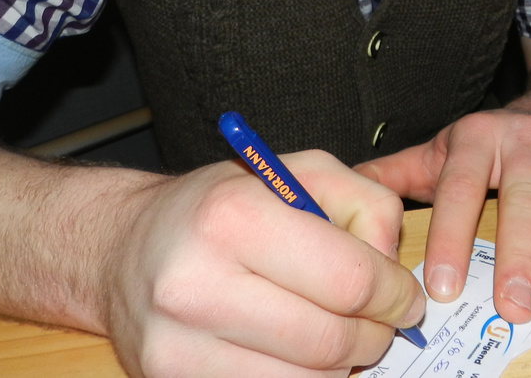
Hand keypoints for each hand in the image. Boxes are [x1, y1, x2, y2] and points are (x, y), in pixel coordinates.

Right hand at [104, 150, 426, 377]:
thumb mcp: (297, 172)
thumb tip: (393, 268)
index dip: (394, 294)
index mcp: (231, 217)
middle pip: (329, 342)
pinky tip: (299, 354)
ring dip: (341, 367)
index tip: (405, 298)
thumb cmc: (220, 207)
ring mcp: (176, 347)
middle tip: (381, 323)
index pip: (348, 279)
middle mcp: (195, 284)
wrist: (125, 248)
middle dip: (374, 336)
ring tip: (340, 335)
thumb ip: (364, 203)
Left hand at [356, 109, 530, 322]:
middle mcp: (521, 137)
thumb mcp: (440, 151)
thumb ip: (395, 176)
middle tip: (511, 307)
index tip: (445, 287)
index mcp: (474, 137)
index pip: (460, 189)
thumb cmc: (488, 146)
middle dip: (517, 254)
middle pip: (521, 196)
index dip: (452, 237)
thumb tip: (337, 197)